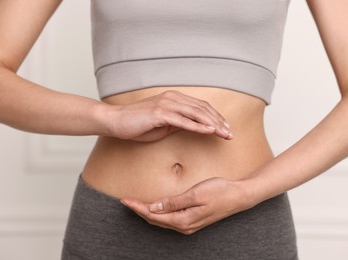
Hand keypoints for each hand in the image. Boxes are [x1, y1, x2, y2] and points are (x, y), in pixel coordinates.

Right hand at [105, 90, 232, 141]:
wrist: (116, 121)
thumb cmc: (138, 125)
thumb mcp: (163, 125)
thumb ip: (178, 123)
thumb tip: (192, 127)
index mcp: (174, 99)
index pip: (201, 107)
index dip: (216, 117)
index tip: (226, 128)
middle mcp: (172, 98)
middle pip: (202, 109)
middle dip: (219, 121)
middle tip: (231, 133)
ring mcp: (166, 104)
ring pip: (196, 113)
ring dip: (213, 124)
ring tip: (225, 133)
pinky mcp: (160, 113)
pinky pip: (183, 120)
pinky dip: (198, 126)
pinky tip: (210, 131)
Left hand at [120, 177, 254, 234]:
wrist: (239, 196)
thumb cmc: (219, 192)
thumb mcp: (196, 194)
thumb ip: (174, 202)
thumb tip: (154, 207)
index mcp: (183, 220)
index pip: (153, 215)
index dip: (138, 207)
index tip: (125, 200)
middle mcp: (184, 226)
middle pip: (155, 220)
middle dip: (139, 211)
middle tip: (126, 201)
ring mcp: (189, 225)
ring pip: (162, 221)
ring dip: (148, 213)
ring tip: (136, 203)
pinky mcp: (192, 220)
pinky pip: (170, 219)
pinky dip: (159, 213)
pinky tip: (155, 207)